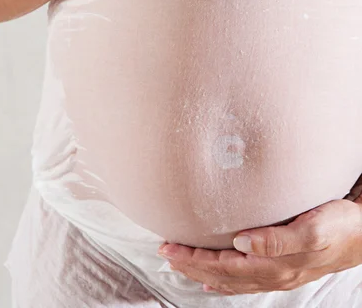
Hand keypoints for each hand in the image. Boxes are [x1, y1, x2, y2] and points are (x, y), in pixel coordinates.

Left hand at [157, 197, 361, 294]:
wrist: (361, 234)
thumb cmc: (338, 226)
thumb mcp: (311, 228)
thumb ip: (276, 238)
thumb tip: (241, 242)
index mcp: (274, 263)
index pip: (223, 265)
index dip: (194, 259)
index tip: (170, 248)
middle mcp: (272, 273)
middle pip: (222, 274)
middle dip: (191, 265)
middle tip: (165, 253)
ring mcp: (277, 274)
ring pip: (231, 278)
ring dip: (203, 272)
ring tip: (180, 265)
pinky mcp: (282, 267)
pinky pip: (245, 280)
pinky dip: (225, 280)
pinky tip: (215, 280)